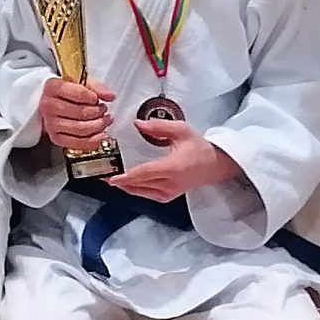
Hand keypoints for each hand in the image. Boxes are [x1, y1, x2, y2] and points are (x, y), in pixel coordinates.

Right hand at [40, 77, 114, 149]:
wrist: (53, 102)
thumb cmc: (67, 91)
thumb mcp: (81, 81)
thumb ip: (97, 87)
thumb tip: (109, 96)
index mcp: (53, 87)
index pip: (79, 93)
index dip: (93, 98)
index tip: (97, 98)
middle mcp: (49, 105)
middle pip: (81, 112)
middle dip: (98, 112)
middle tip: (103, 109)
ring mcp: (50, 123)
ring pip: (80, 129)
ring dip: (98, 126)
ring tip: (104, 120)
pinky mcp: (55, 137)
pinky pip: (77, 143)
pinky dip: (92, 141)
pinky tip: (101, 135)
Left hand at [114, 116, 242, 201]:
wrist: (216, 165)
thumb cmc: (200, 147)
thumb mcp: (181, 130)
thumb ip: (158, 126)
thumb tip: (137, 124)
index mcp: (173, 167)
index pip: (146, 173)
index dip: (127, 176)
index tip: (112, 177)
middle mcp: (171, 183)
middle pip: (141, 185)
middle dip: (121, 181)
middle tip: (104, 174)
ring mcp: (171, 191)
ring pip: (143, 192)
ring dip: (127, 187)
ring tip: (111, 179)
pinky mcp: (170, 195)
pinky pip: (149, 195)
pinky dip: (136, 190)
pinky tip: (128, 184)